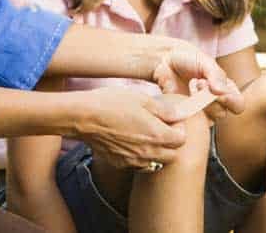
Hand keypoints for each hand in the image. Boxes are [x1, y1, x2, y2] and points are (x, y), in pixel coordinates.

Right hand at [71, 87, 186, 170]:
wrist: (84, 117)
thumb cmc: (112, 104)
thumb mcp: (143, 100)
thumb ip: (165, 110)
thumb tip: (181, 113)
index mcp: (156, 135)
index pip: (181, 140)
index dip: (179, 129)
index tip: (172, 120)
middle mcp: (148, 152)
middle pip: (172, 155)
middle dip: (171, 143)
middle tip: (162, 128)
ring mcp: (134, 161)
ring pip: (156, 162)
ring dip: (158, 152)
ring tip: (147, 136)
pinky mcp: (121, 164)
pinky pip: (139, 165)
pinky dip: (142, 157)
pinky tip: (133, 143)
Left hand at [151, 41, 244, 121]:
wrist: (166, 60)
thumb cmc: (189, 59)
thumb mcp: (205, 62)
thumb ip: (216, 75)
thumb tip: (222, 92)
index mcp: (227, 90)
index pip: (238, 104)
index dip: (231, 101)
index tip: (216, 90)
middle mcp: (217, 103)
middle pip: (222, 113)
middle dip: (209, 98)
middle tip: (199, 82)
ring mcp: (201, 111)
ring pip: (207, 118)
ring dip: (198, 101)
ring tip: (191, 84)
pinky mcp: (186, 116)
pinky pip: (191, 121)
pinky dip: (187, 107)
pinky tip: (181, 93)